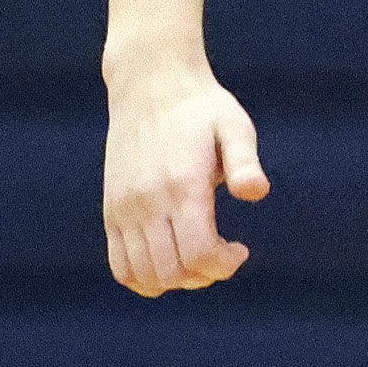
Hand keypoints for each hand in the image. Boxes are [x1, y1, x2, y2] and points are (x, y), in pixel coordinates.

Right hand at [101, 51, 268, 295]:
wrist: (149, 86)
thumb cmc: (202, 109)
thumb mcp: (234, 126)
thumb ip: (244, 161)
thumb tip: (256, 192)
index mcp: (181, 186)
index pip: (198, 253)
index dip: (223, 265)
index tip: (240, 248)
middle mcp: (146, 202)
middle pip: (172, 271)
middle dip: (204, 275)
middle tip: (223, 254)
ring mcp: (123, 209)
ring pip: (143, 275)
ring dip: (176, 280)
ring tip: (198, 257)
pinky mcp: (111, 211)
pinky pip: (120, 265)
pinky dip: (145, 278)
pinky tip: (171, 261)